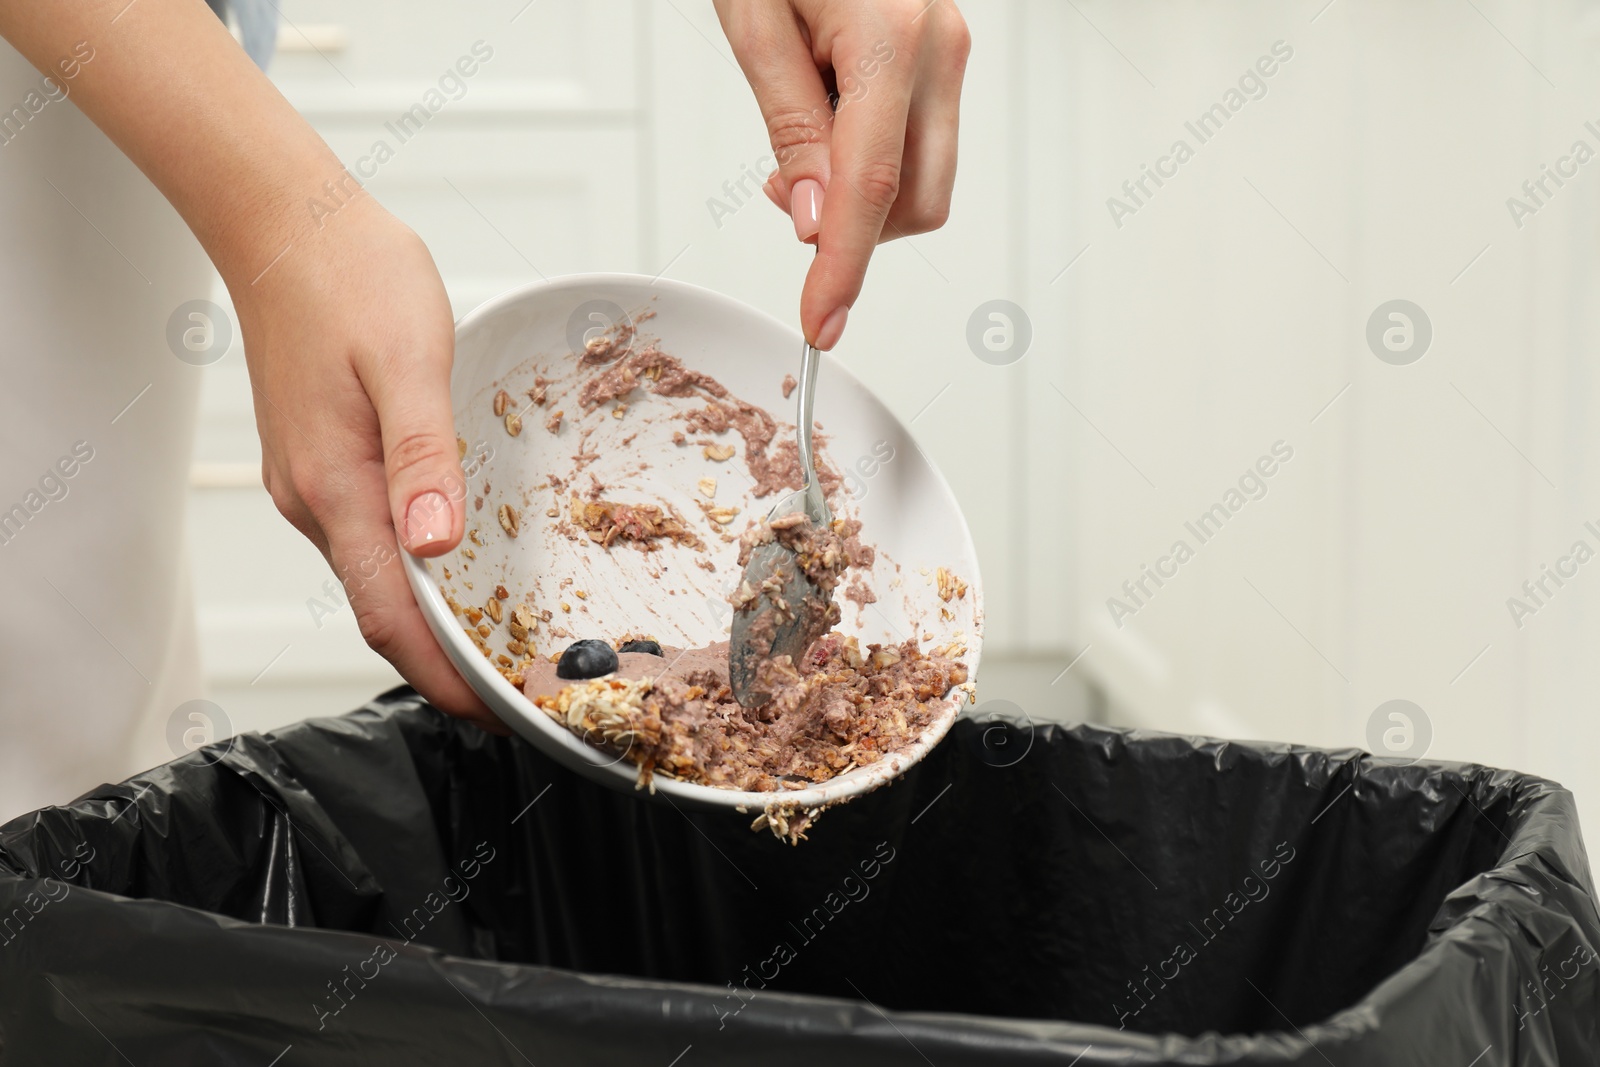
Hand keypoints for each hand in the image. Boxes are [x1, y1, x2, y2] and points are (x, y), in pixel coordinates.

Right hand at [229, 200, 505, 734]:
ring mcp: (311, 484)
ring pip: (373, 579)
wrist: (287, 228)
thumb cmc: (351, 279)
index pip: (390, 614)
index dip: (440, 674)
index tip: (492, 712)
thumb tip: (435, 544)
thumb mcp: (408, 359)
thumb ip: (424, 456)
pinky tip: (451, 573)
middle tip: (513, 691)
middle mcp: (315, 499)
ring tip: (494, 643)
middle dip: (443, 662)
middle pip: (382, 611)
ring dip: (428, 622)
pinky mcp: (319, 464)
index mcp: (337, 485)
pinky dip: (410, 576)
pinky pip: (367, 542)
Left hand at [714, 0, 970, 349]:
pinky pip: (921, 142)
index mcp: (892, 37)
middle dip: (855, 229)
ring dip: (863, 195)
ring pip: (925, 181)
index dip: (843, 269)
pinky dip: (875, 160)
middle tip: (779, 190)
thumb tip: (810, 219)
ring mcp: (951, 52)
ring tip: (800, 135)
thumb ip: (789, 126)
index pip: (871, 188)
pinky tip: (831, 120)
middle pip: (916, 201)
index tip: (820, 323)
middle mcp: (940, 49)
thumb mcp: (754, 22)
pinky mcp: (945, 55)